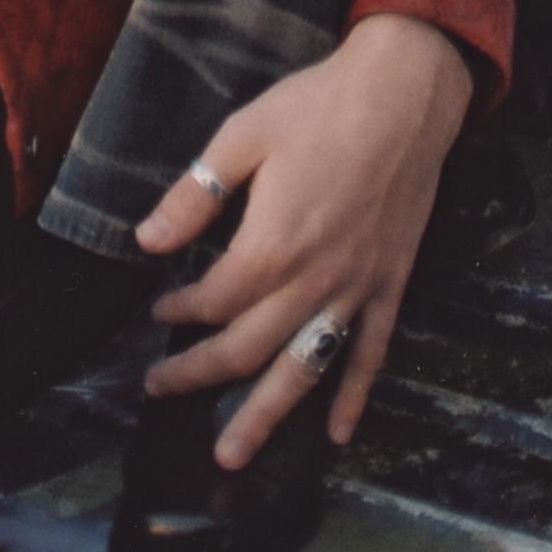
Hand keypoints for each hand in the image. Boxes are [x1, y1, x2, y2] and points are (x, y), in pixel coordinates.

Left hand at [132, 13, 472, 467]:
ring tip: (231, 458)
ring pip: (304, 371)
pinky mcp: (388, 284)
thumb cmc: (320, 106)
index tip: (157, 310)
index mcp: (272, 244)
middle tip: (160, 389)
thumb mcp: (245, 133)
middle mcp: (313, 281)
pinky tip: (336, 434)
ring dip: (265, 418)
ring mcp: (355, 289)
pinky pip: (370, 354)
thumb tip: (146, 239)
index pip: (215, 300)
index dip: (179, 311)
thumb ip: (195, 194)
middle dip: (199, 375)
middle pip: (248, 349)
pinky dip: (353, 398)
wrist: (405, 93)